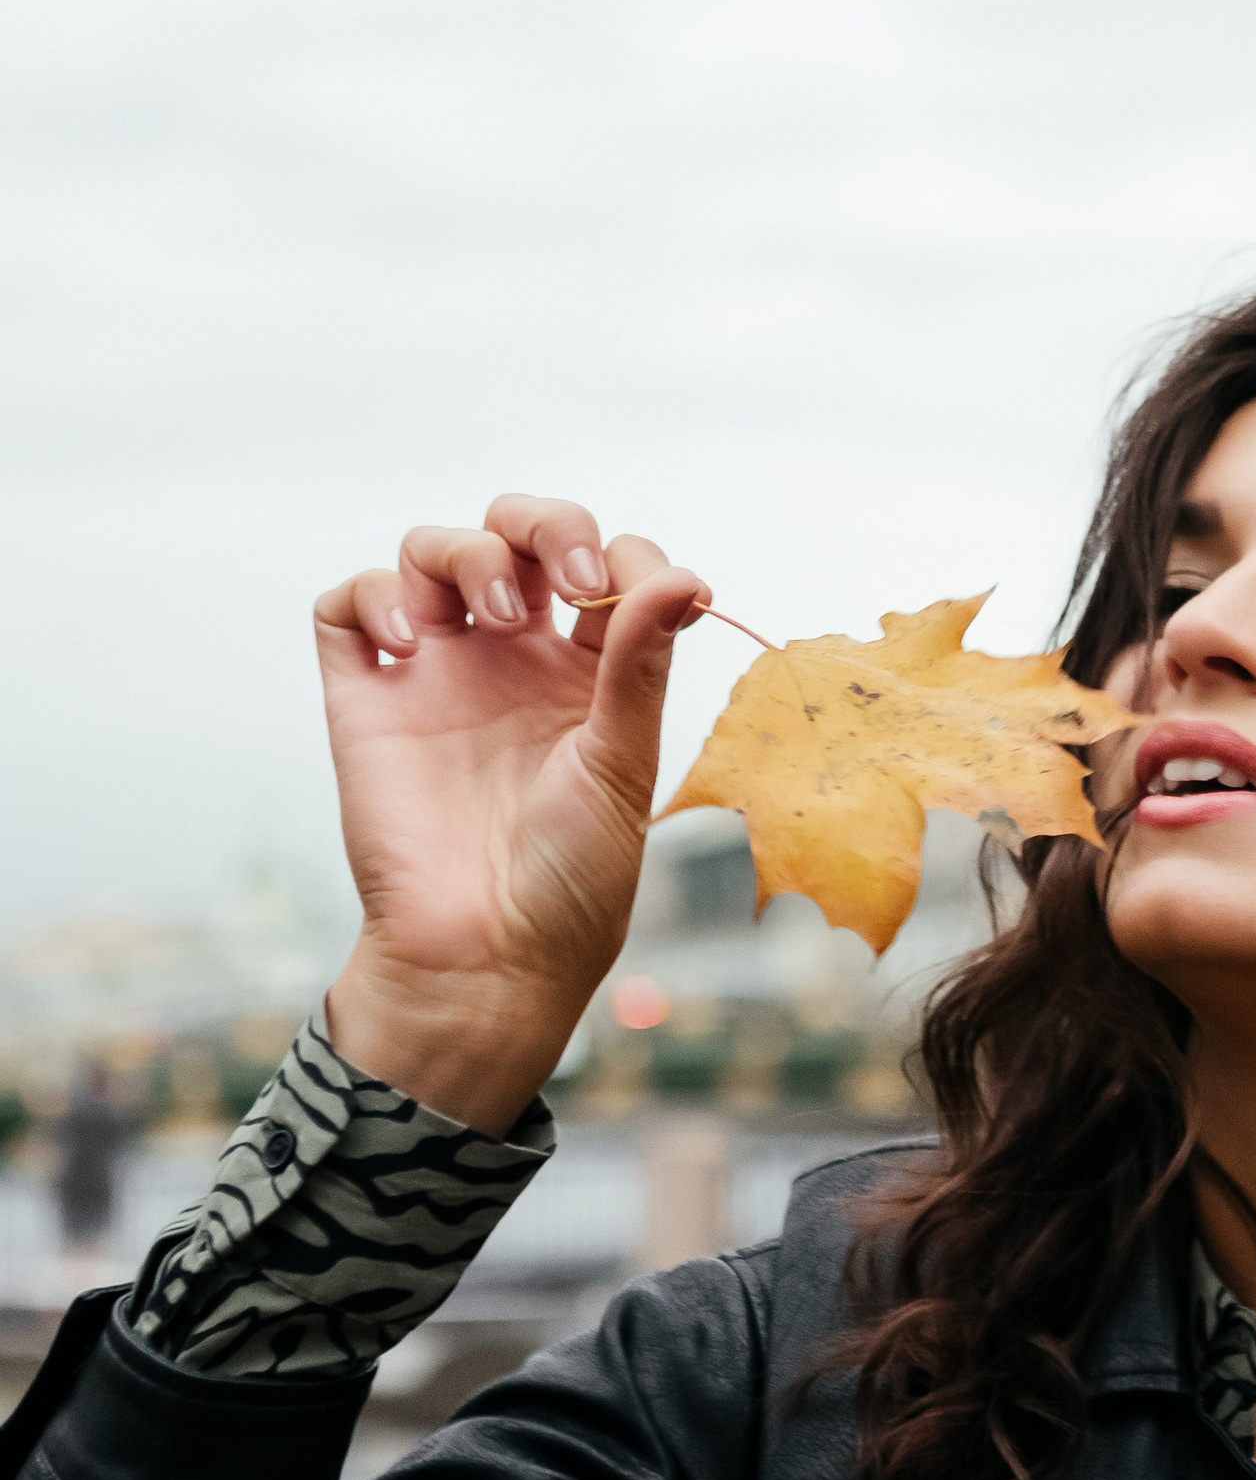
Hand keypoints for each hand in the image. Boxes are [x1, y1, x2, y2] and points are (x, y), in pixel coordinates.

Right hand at [313, 496, 709, 1130]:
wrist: (488, 955)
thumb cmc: (571, 876)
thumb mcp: (622, 763)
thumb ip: (639, 664)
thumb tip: (684, 577)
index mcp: (588, 672)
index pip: (607, 565)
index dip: (627, 556)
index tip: (649, 594)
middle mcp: (513, 660)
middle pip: (516, 535)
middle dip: (543, 523)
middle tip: (569, 579)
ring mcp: (438, 673)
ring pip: (432, 552)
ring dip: (466, 553)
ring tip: (497, 617)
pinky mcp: (367, 699)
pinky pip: (346, 609)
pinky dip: (372, 597)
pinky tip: (412, 645)